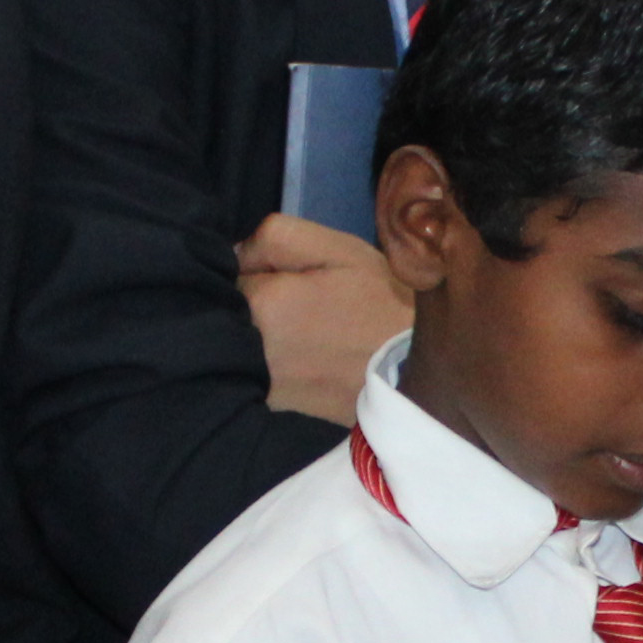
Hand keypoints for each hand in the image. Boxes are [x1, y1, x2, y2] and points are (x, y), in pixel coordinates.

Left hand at [238, 208, 410, 425]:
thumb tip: (236, 253)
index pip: (226, 271)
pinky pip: (255, 367)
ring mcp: (259, 382)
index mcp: (260, 305)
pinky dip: (272, 356)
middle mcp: (248, 349)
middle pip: (227, 309)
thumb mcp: (336, 248)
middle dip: (254, 297)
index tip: (288, 271)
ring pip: (239, 339)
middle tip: (301, 298)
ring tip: (306, 324)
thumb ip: (275, 237)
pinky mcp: (274, 405)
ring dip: (260, 328)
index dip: (256, 266)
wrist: (416, 371)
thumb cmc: (380, 301)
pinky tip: (306, 350)